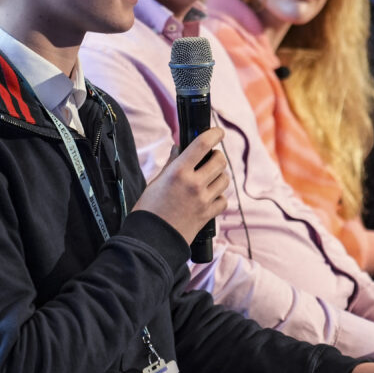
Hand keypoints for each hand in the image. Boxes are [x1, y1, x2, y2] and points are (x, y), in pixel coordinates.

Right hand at [132, 128, 228, 243]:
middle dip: (216, 156)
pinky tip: (209, 197)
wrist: (151, 240)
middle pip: (219, 160)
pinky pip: (223, 200)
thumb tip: (178, 148)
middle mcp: (194, 184)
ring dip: (219, 176)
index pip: (202, 144)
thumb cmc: (149, 210)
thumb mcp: (156, 182)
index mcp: (178, 172)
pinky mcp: (208, 215)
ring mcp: (203, 200)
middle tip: (209, 159)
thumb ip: (171, 164)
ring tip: (208, 179)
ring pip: (225, 179)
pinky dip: (219, 197)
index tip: (218, 132)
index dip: (214, 134)